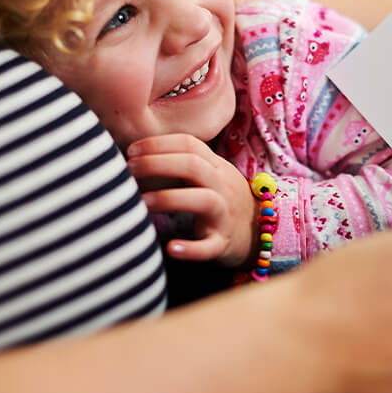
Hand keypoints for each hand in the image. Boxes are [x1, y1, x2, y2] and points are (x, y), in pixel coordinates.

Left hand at [127, 134, 257, 265]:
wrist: (262, 232)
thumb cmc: (222, 200)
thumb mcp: (210, 175)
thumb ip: (182, 163)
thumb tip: (136, 155)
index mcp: (216, 167)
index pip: (189, 144)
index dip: (158, 144)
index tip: (131, 150)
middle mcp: (222, 186)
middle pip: (193, 165)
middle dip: (157, 164)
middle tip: (130, 170)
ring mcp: (224, 215)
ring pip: (203, 200)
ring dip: (169, 199)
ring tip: (143, 203)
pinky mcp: (223, 243)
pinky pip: (209, 247)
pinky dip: (190, 249)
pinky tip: (171, 249)